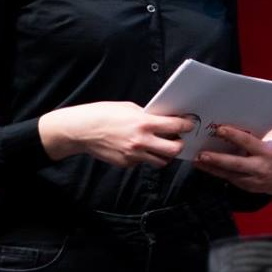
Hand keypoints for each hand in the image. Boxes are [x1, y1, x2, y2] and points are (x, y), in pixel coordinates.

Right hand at [38, 102, 197, 167]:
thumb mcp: (130, 108)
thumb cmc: (103, 115)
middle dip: (180, 144)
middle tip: (179, 139)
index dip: (187, 125)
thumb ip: (149, 115)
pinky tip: (139, 148)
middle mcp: (141, 141)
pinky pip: (143, 162)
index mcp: (144, 123)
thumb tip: (164, 119)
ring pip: (161, 161)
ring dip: (165, 154)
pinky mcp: (126, 163)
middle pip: (174, 149)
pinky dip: (146, 156)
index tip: (190, 124)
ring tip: (162, 146)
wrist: (81, 130)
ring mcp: (133, 155)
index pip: (176, 126)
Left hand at [191, 125, 271, 197]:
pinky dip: (216, 172)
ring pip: (229, 174)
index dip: (234, 135)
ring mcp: (253, 179)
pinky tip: (204, 166)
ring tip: (197, 160)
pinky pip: (229, 179)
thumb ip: (257, 133)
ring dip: (211, 167)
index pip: (249, 142)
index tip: (220, 129)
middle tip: (202, 153)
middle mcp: (261, 167)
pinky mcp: (247, 186)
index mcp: (268, 152)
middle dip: (218, 159)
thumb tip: (236, 119)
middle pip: (236, 164)